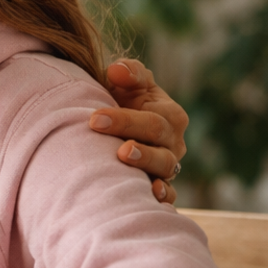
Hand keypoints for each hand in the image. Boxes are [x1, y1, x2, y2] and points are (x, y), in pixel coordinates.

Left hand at [91, 58, 188, 203]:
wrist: (117, 125)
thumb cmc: (123, 99)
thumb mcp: (127, 83)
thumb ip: (128, 73)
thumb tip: (116, 70)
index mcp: (169, 116)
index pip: (152, 120)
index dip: (124, 120)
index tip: (94, 119)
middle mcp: (173, 143)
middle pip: (160, 148)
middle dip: (137, 147)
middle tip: (115, 148)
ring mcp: (168, 167)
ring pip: (164, 171)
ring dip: (146, 169)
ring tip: (126, 162)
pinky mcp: (161, 185)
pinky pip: (168, 196)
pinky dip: (162, 197)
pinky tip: (150, 197)